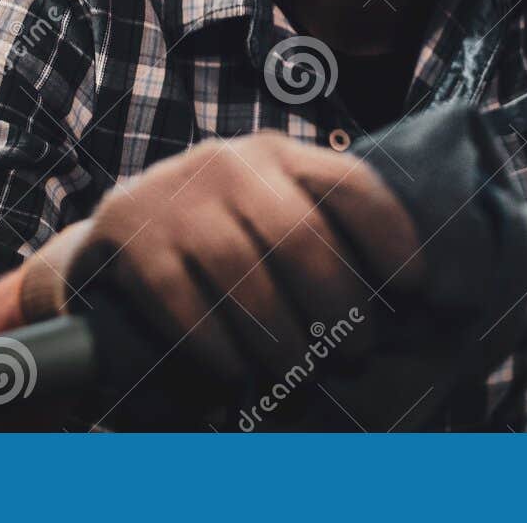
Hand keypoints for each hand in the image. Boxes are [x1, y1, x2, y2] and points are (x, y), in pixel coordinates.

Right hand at [64, 132, 425, 416]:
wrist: (111, 236)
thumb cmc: (215, 235)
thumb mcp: (267, 209)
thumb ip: (319, 229)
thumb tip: (400, 297)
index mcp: (277, 153)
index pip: (348, 183)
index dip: (391, 236)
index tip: (416, 288)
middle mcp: (229, 162)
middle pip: (300, 234)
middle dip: (337, 302)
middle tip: (355, 350)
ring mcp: (176, 195)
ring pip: (243, 271)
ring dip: (279, 334)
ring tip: (300, 372)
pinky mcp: (129, 233)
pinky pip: (182, 298)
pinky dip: (216, 343)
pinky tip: (237, 372)